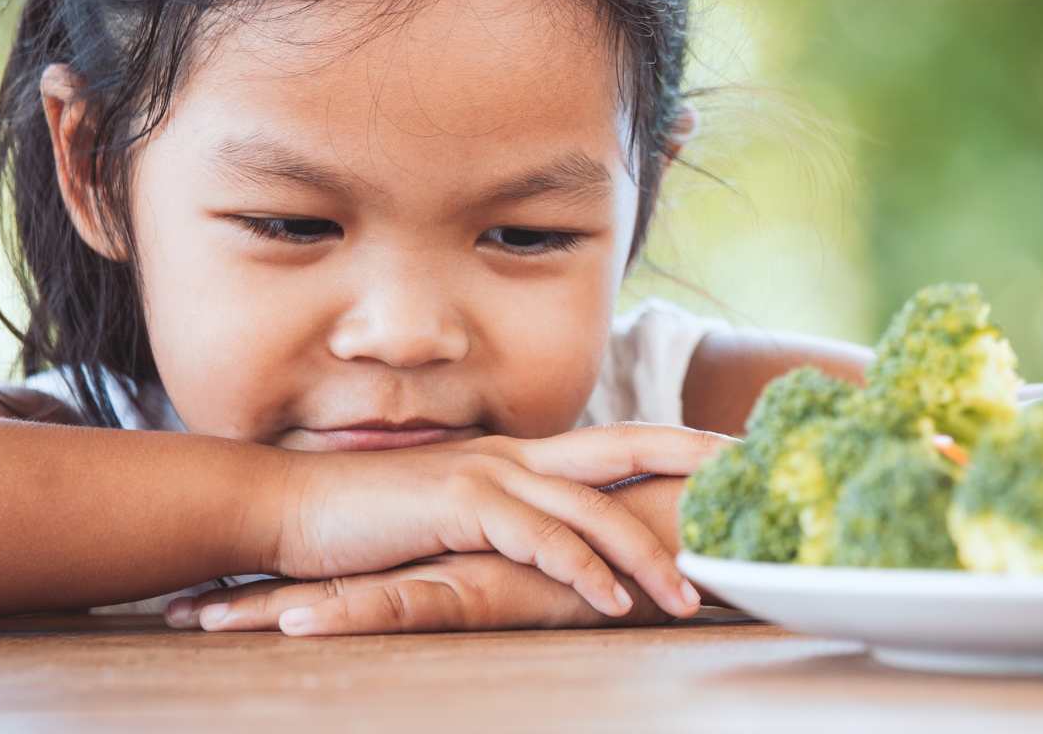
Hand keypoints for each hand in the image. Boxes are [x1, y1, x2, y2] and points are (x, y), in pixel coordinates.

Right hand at [189, 474, 692, 633]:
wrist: (287, 508)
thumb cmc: (369, 521)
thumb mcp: (452, 515)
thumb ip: (503, 519)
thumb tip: (548, 539)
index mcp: (520, 455)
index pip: (619, 440)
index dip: (679, 444)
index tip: (738, 458)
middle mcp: (515, 454)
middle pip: (627, 445)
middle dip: (695, 462)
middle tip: (755, 483)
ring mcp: (490, 474)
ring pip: (592, 506)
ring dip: (647, 553)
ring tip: (693, 594)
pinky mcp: (460, 507)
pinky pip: (540, 539)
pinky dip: (582, 569)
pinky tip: (613, 601)